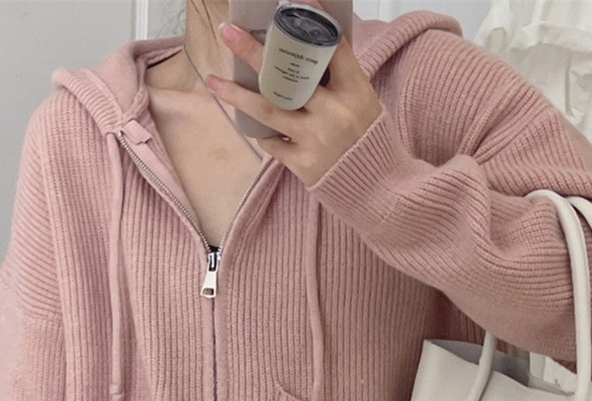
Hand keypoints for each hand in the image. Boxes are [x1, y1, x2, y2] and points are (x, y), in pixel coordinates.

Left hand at [206, 0, 382, 187]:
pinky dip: (263, 131)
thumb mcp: (366, 105)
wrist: (379, 191)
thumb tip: (307, 50)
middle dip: (255, 52)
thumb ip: (340, 81)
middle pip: (288, 75)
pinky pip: (272, 141)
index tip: (293, 0)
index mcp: (355, 92)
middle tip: (229, 32)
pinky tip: (254, 125)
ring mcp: (316, 139)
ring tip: (213, 80)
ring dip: (236, 94)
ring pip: (268, 109)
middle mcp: (334, 113)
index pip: (331, 48)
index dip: (312, 21)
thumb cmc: (370, 143)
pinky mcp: (303, 164)